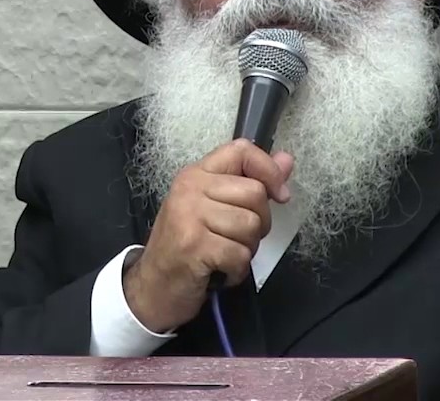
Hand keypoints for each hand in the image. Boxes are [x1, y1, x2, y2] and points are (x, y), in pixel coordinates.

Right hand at [123, 139, 292, 332]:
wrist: (153, 287)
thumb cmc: (185, 247)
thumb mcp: (213, 209)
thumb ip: (250, 182)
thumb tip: (286, 160)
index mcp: (196, 174)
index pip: (241, 151)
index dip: (269, 170)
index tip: (279, 195)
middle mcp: (190, 189)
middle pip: (255, 193)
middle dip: (258, 223)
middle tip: (235, 238)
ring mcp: (190, 216)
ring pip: (251, 225)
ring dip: (246, 249)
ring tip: (223, 254)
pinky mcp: (194, 246)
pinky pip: (240, 254)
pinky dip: (236, 270)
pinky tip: (219, 271)